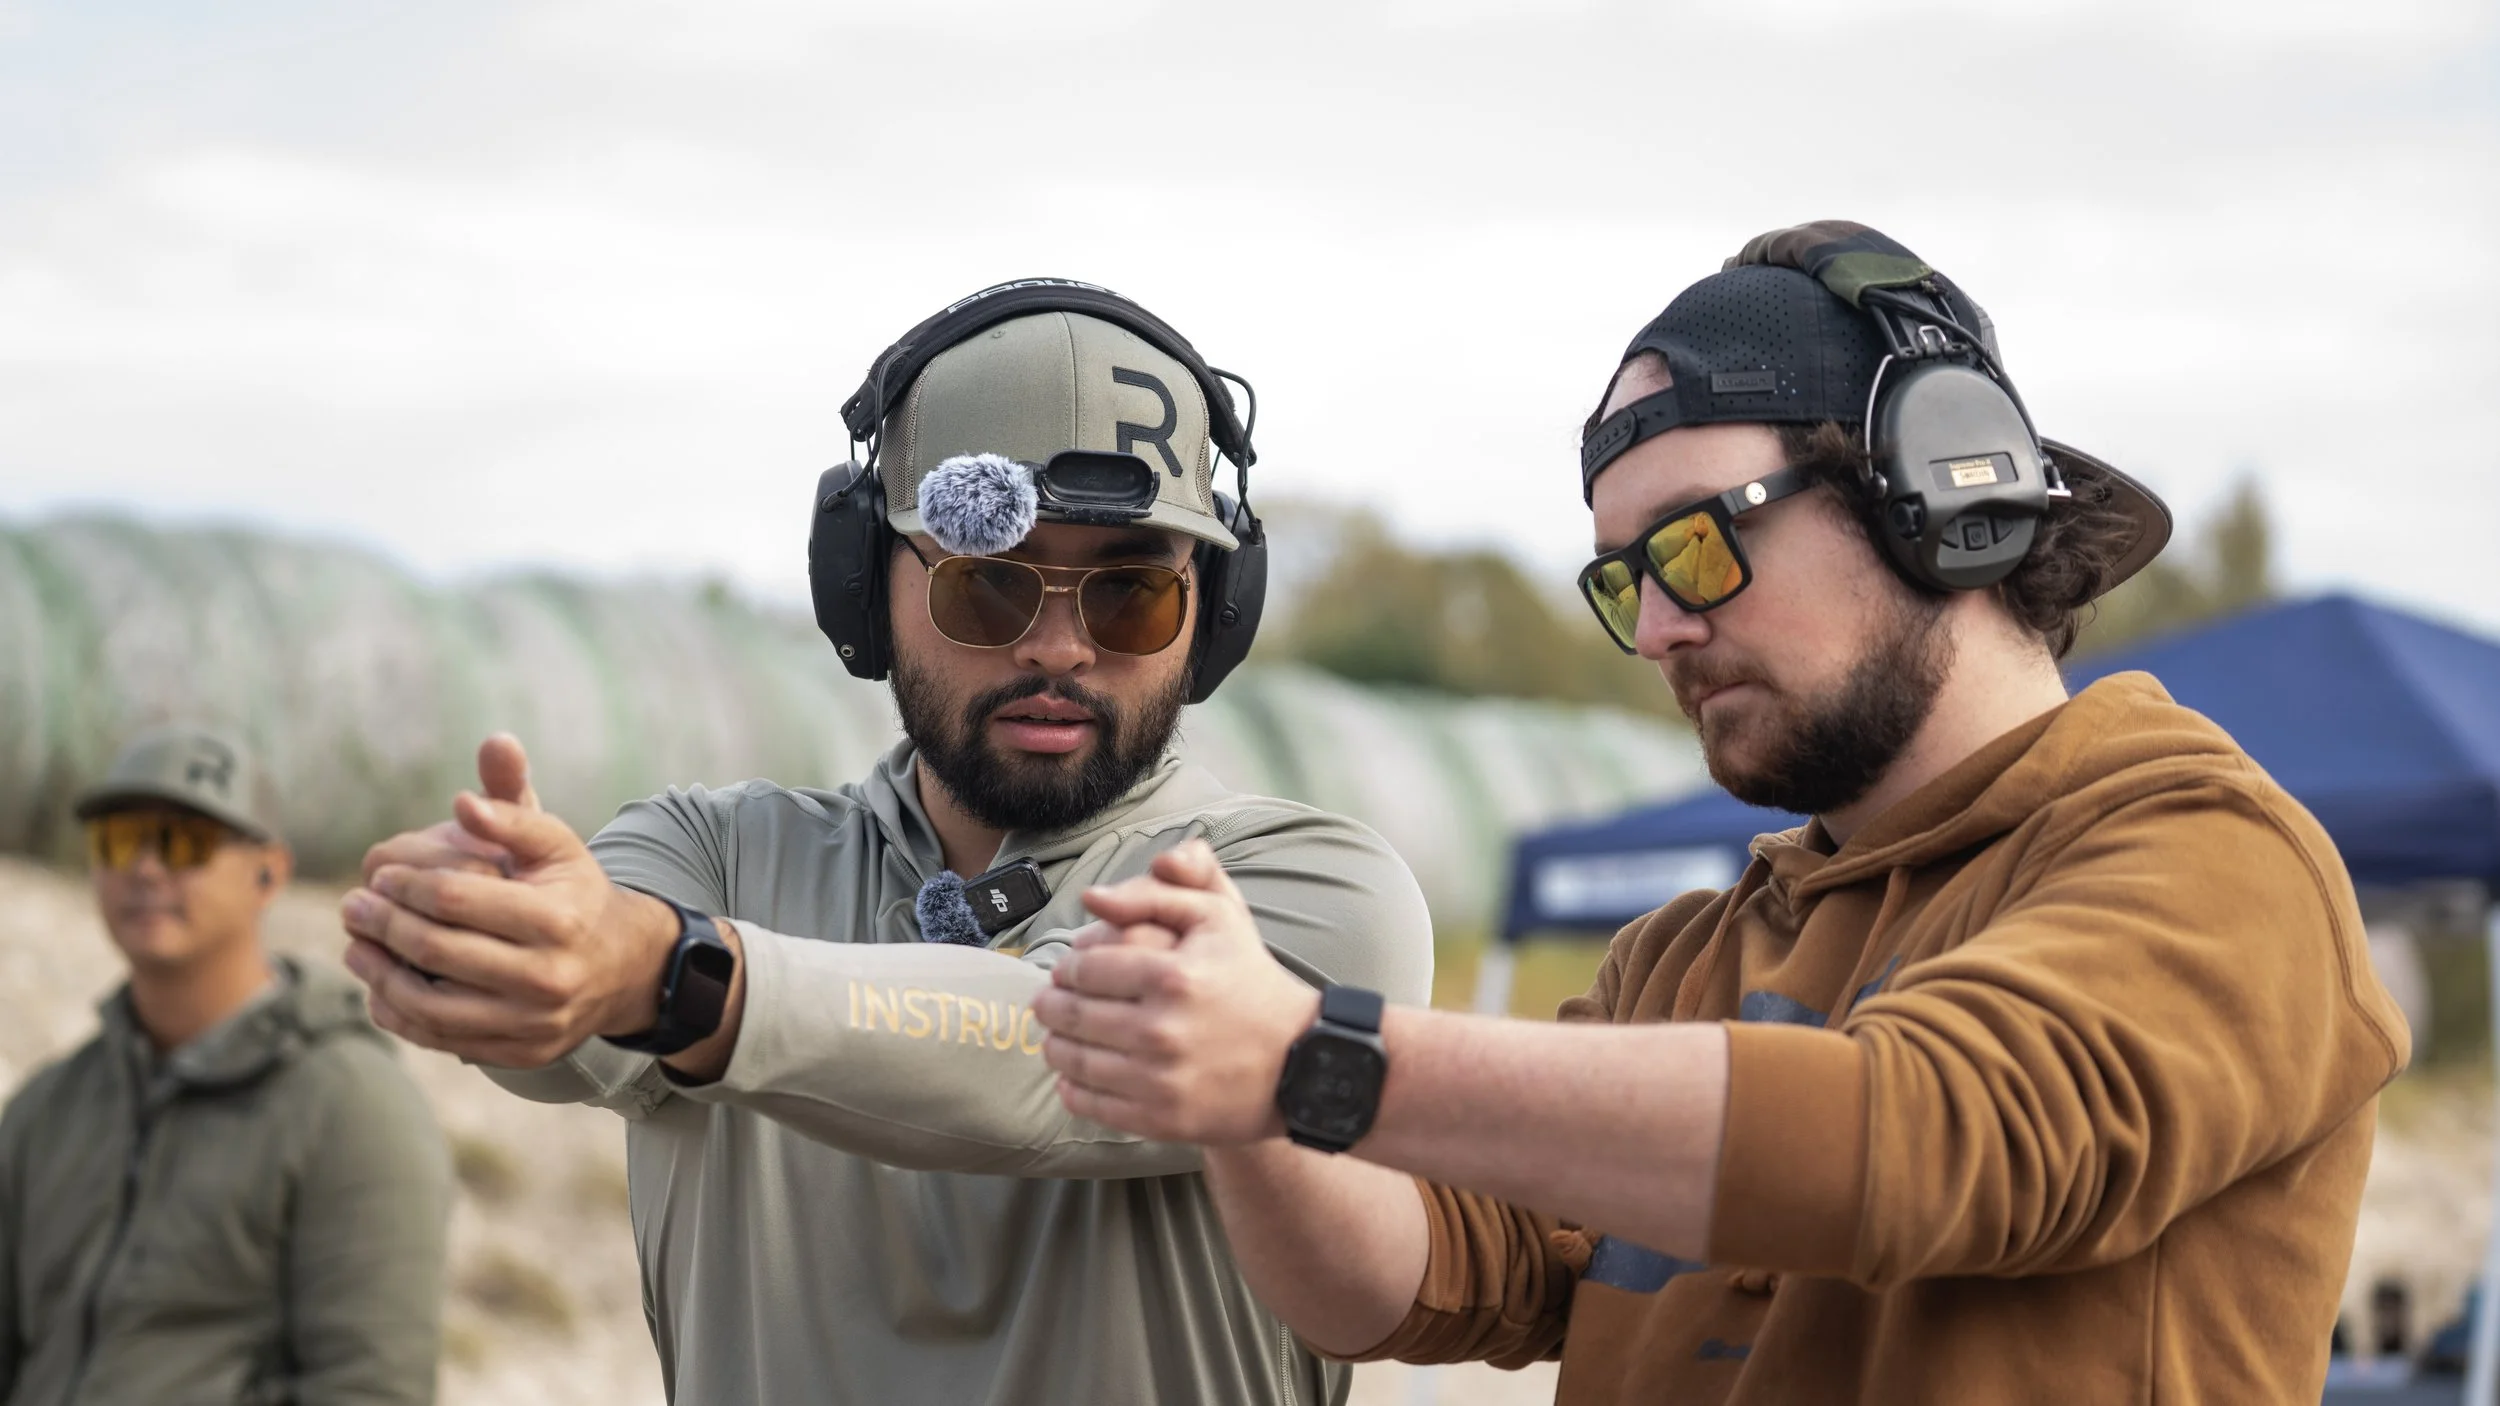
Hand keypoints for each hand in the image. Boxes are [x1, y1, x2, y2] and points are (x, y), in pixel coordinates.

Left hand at [340, 735, 678, 1067]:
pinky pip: (443, 1039)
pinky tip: (380, 989)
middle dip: (383, 924)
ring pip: (430, 1005)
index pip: (456, 899)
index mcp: (557, 919)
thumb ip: (512, 814)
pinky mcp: (521, 1052)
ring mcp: (534, 1022)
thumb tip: (462, 802)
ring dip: (379, 974)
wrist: (624, 967)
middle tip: (353, 906)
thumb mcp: (557, 846)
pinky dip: (400, 1015)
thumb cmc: (576, 895)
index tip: (380, 875)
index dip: (406, 884)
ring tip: (356, 946)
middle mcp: (548, 976)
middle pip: (437, 950)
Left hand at [1031, 841, 1319, 1143]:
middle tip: (1048, 1002)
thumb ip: (1157, 892)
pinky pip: (1092, 1105)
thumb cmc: (1252, 982)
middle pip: (1071, 1016)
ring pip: (1074, 1062)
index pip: (1083, 968)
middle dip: (1051, 1006)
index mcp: (1173, 976)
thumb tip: (1092, 897)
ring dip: (1055, 1046)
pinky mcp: (1161, 1119)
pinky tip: (1073, 1077)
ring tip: (1057, 1036)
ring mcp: (1160, 1081)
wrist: (1301, 1061)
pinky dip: (1072, 1089)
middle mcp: (1162, 1030)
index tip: (1067, 969)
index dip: (1066, 967)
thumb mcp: (1219, 918)